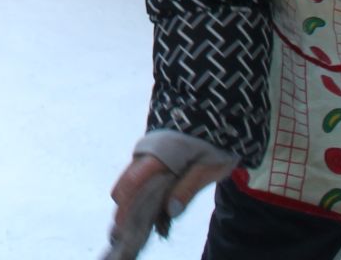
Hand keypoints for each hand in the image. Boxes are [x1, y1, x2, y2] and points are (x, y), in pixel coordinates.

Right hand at [106, 132, 235, 257]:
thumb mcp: (210, 166)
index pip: (134, 180)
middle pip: (127, 179)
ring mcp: (151, 149)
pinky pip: (142, 171)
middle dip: (126, 204)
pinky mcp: (155, 150)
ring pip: (133, 175)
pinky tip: (151, 202)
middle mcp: (150, 149)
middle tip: (128, 227)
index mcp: (162, 153)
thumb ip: (189, 186)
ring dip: (134, 197)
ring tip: (140, 218)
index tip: (122, 225)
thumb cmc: (217, 141)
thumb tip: (170, 210)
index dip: (126, 203)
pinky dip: (142, 188)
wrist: (218, 114)